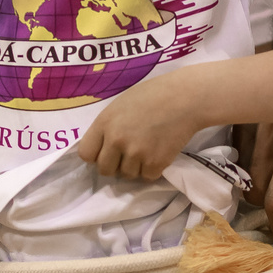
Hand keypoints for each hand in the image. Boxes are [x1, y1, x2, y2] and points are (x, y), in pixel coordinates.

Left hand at [75, 75, 199, 180]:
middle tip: (128, 153)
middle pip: (104, 170)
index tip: (106, 151)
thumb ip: (108, 126)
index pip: (86, 154)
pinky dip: (153, 169)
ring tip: (147, 149)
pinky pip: (147, 177)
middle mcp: (117, 141)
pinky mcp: (156, 163)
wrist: (186, 99)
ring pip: (127, 175)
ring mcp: (136, 154)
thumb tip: (101, 148)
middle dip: (115, 165)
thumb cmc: (153, 95)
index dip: (96, 154)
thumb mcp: (120, 105)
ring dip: (135, 167)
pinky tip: (159, 152)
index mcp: (105, 123)